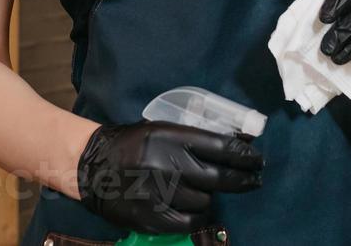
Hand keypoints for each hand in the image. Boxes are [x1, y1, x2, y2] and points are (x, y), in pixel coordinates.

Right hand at [76, 120, 262, 232]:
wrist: (92, 165)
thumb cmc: (133, 144)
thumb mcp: (162, 129)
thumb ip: (194, 138)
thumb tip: (238, 145)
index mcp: (171, 137)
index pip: (221, 147)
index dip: (245, 155)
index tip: (258, 160)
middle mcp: (167, 164)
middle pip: (220, 177)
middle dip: (243, 180)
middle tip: (254, 180)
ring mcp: (160, 193)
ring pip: (205, 201)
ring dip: (207, 196)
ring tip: (196, 189)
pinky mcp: (153, 217)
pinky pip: (191, 221)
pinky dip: (196, 216)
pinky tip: (193, 209)